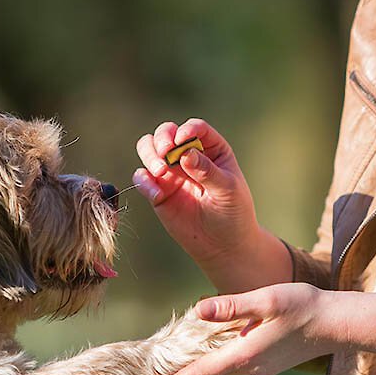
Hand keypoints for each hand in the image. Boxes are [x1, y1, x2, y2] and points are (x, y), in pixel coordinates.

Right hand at [134, 118, 290, 291]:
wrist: (223, 245)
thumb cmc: (233, 213)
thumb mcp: (227, 190)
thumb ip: (207, 171)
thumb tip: (186, 154)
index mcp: (211, 149)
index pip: (195, 129)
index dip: (186, 130)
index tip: (182, 142)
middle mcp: (188, 156)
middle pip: (166, 133)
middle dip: (162, 139)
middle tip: (165, 153)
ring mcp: (171, 174)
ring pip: (148, 150)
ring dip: (149, 156)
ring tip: (160, 172)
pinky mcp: (158, 193)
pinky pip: (142, 178)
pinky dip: (143, 182)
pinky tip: (156, 195)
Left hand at [149, 284, 331, 374]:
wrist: (338, 324)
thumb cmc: (304, 307)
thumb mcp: (267, 300)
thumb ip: (232, 306)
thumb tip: (199, 310)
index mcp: (245, 354)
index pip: (202, 372)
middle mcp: (250, 367)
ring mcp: (259, 369)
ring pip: (220, 374)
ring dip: (197, 374)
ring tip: (171, 372)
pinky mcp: (267, 364)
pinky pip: (233, 368)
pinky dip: (215, 366)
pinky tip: (209, 355)